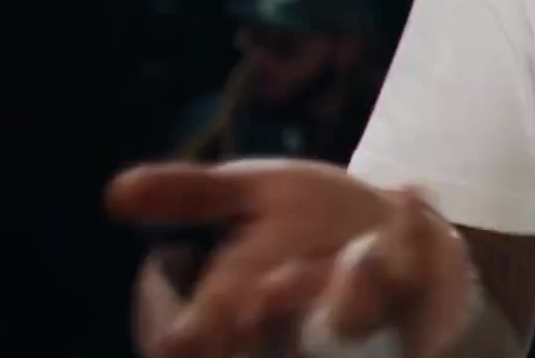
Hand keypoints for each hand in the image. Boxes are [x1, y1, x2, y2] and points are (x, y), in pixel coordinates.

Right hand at [107, 160, 479, 357]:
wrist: (396, 220)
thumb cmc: (311, 219)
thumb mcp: (253, 195)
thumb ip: (191, 196)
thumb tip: (116, 192)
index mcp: (247, 307)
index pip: (206, 337)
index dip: (193, 338)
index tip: (180, 334)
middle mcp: (302, 327)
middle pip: (277, 342)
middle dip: (274, 319)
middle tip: (272, 284)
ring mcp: (364, 320)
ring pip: (351, 322)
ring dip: (350, 291)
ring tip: (355, 253)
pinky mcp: (418, 298)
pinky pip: (419, 278)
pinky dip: (410, 236)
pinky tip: (410, 194)